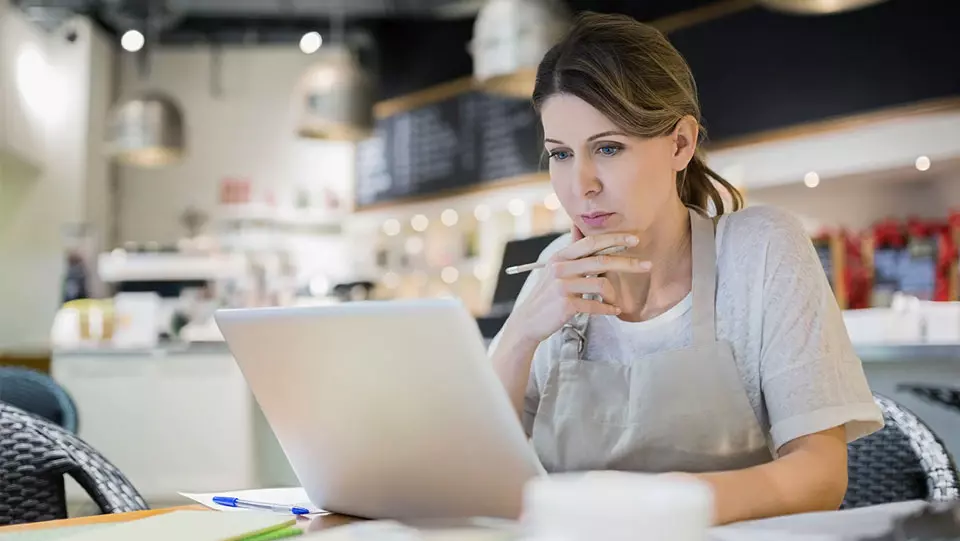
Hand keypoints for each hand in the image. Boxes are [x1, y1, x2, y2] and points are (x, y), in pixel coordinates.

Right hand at [506, 228, 650, 345]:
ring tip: (617, 301)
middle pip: (601, 260)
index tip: (634, 239)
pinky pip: (596, 304)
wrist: (528, 321)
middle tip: (647, 265)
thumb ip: (571, 254)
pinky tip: (614, 311)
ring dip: (615, 294)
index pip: (591, 242)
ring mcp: (562, 286)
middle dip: (628, 262)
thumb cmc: (547, 296)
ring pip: (601, 283)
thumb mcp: (555, 271)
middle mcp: (560, 268)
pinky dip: (608, 309)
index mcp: (560, 257)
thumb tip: (579, 230)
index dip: (614, 239)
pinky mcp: (566, 305)